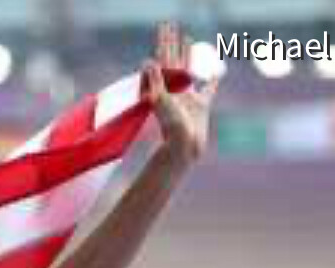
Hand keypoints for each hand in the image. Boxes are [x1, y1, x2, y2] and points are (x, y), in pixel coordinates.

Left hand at [145, 22, 218, 164]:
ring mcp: (187, 96)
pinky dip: (212, 80)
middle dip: (173, 42)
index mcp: (165, 86)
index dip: (165, 42)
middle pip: (174, 59)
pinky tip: (217, 71)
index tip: (165, 26)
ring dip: (188, 54)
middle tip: (172, 25)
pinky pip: (208, 89)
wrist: (183, 146)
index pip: (164, 58)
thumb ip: (154, 82)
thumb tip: (147, 61)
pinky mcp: (200, 105)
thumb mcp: (160, 101)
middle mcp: (175, 89)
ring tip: (189, 39)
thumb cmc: (170, 126)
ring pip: (189, 69)